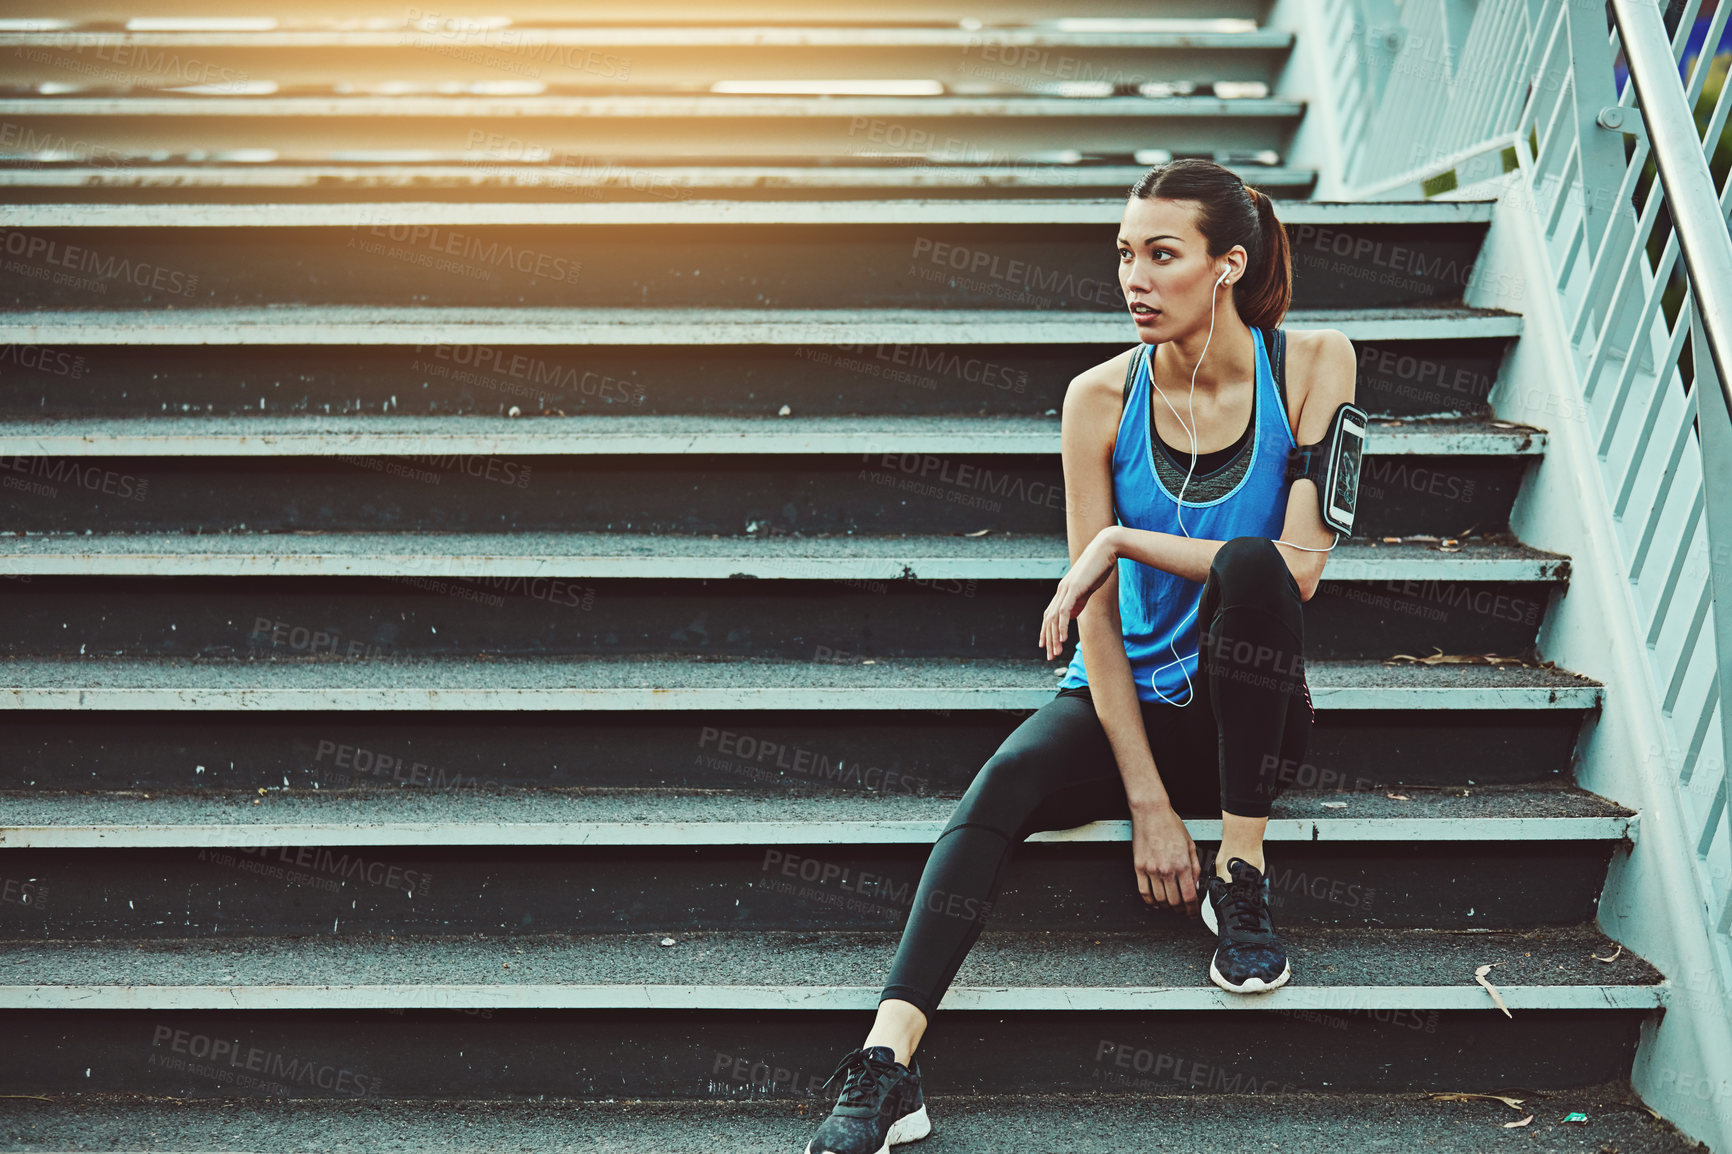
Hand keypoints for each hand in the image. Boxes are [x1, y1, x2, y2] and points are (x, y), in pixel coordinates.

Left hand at [1039, 528, 1119, 658]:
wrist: (1106, 548)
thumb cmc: (1100, 566)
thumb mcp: (1088, 587)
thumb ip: (1078, 601)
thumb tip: (1071, 615)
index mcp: (1064, 590)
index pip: (1050, 614)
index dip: (1047, 631)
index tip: (1047, 646)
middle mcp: (1061, 590)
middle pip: (1048, 619)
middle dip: (1048, 639)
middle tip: (1050, 656)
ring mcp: (1065, 589)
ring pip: (1053, 618)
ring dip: (1054, 638)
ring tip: (1056, 653)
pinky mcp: (1073, 589)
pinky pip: (1064, 612)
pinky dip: (1061, 627)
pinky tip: (1063, 640)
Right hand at [1130, 801, 1200, 916]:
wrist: (1151, 813)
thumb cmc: (1170, 825)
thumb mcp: (1191, 845)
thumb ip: (1195, 867)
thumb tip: (1197, 885)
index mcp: (1182, 864)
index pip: (1189, 896)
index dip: (1193, 909)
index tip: (1193, 912)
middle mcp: (1167, 869)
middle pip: (1174, 902)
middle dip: (1181, 911)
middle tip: (1183, 911)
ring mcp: (1151, 870)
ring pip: (1159, 899)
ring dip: (1166, 908)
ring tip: (1171, 907)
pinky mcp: (1139, 867)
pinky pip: (1143, 891)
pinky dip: (1150, 902)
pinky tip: (1155, 903)